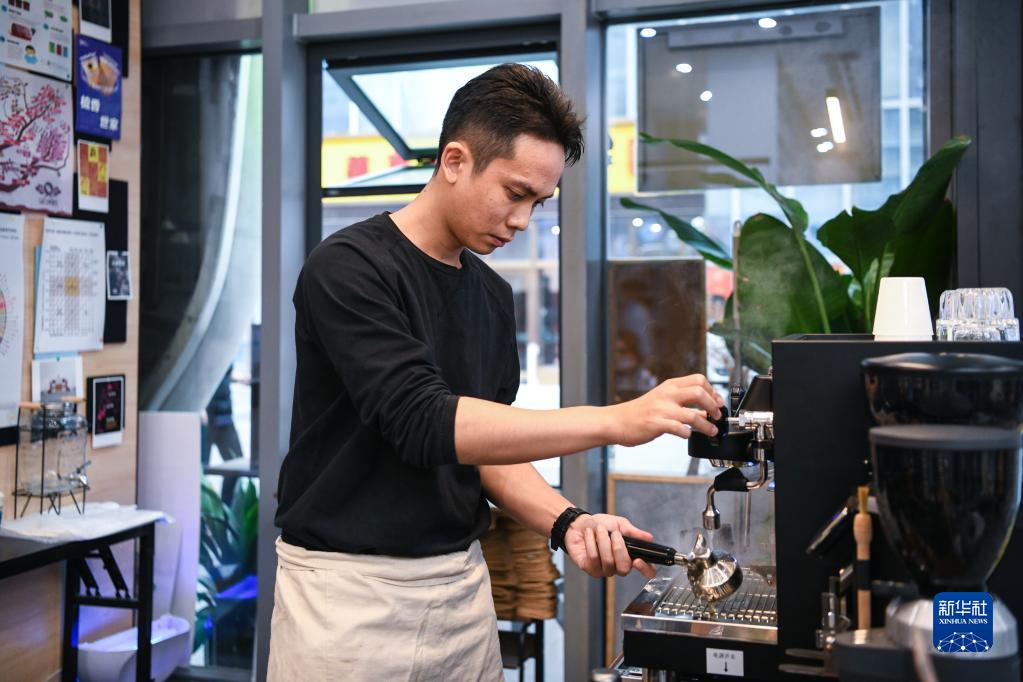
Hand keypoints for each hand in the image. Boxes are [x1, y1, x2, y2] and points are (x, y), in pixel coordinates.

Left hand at [563, 513, 656, 578]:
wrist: (579, 524)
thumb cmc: (601, 525)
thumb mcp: (620, 524)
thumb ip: (634, 532)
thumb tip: (649, 538)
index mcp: (630, 556)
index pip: (646, 571)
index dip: (645, 569)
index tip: (638, 560)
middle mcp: (618, 567)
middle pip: (624, 568)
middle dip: (618, 548)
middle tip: (613, 534)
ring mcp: (604, 570)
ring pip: (608, 562)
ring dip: (603, 541)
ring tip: (599, 530)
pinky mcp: (590, 569)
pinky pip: (593, 559)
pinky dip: (591, 543)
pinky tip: (589, 535)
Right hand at [606, 374, 723, 445]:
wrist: (616, 421)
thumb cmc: (639, 412)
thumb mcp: (662, 402)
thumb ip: (683, 405)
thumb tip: (706, 412)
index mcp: (670, 386)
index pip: (699, 379)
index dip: (713, 391)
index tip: (718, 402)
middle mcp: (667, 394)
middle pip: (699, 392)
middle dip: (713, 405)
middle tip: (717, 415)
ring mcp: (661, 409)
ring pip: (692, 414)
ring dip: (706, 425)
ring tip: (712, 431)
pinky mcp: (656, 424)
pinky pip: (679, 428)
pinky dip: (688, 433)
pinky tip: (688, 435)